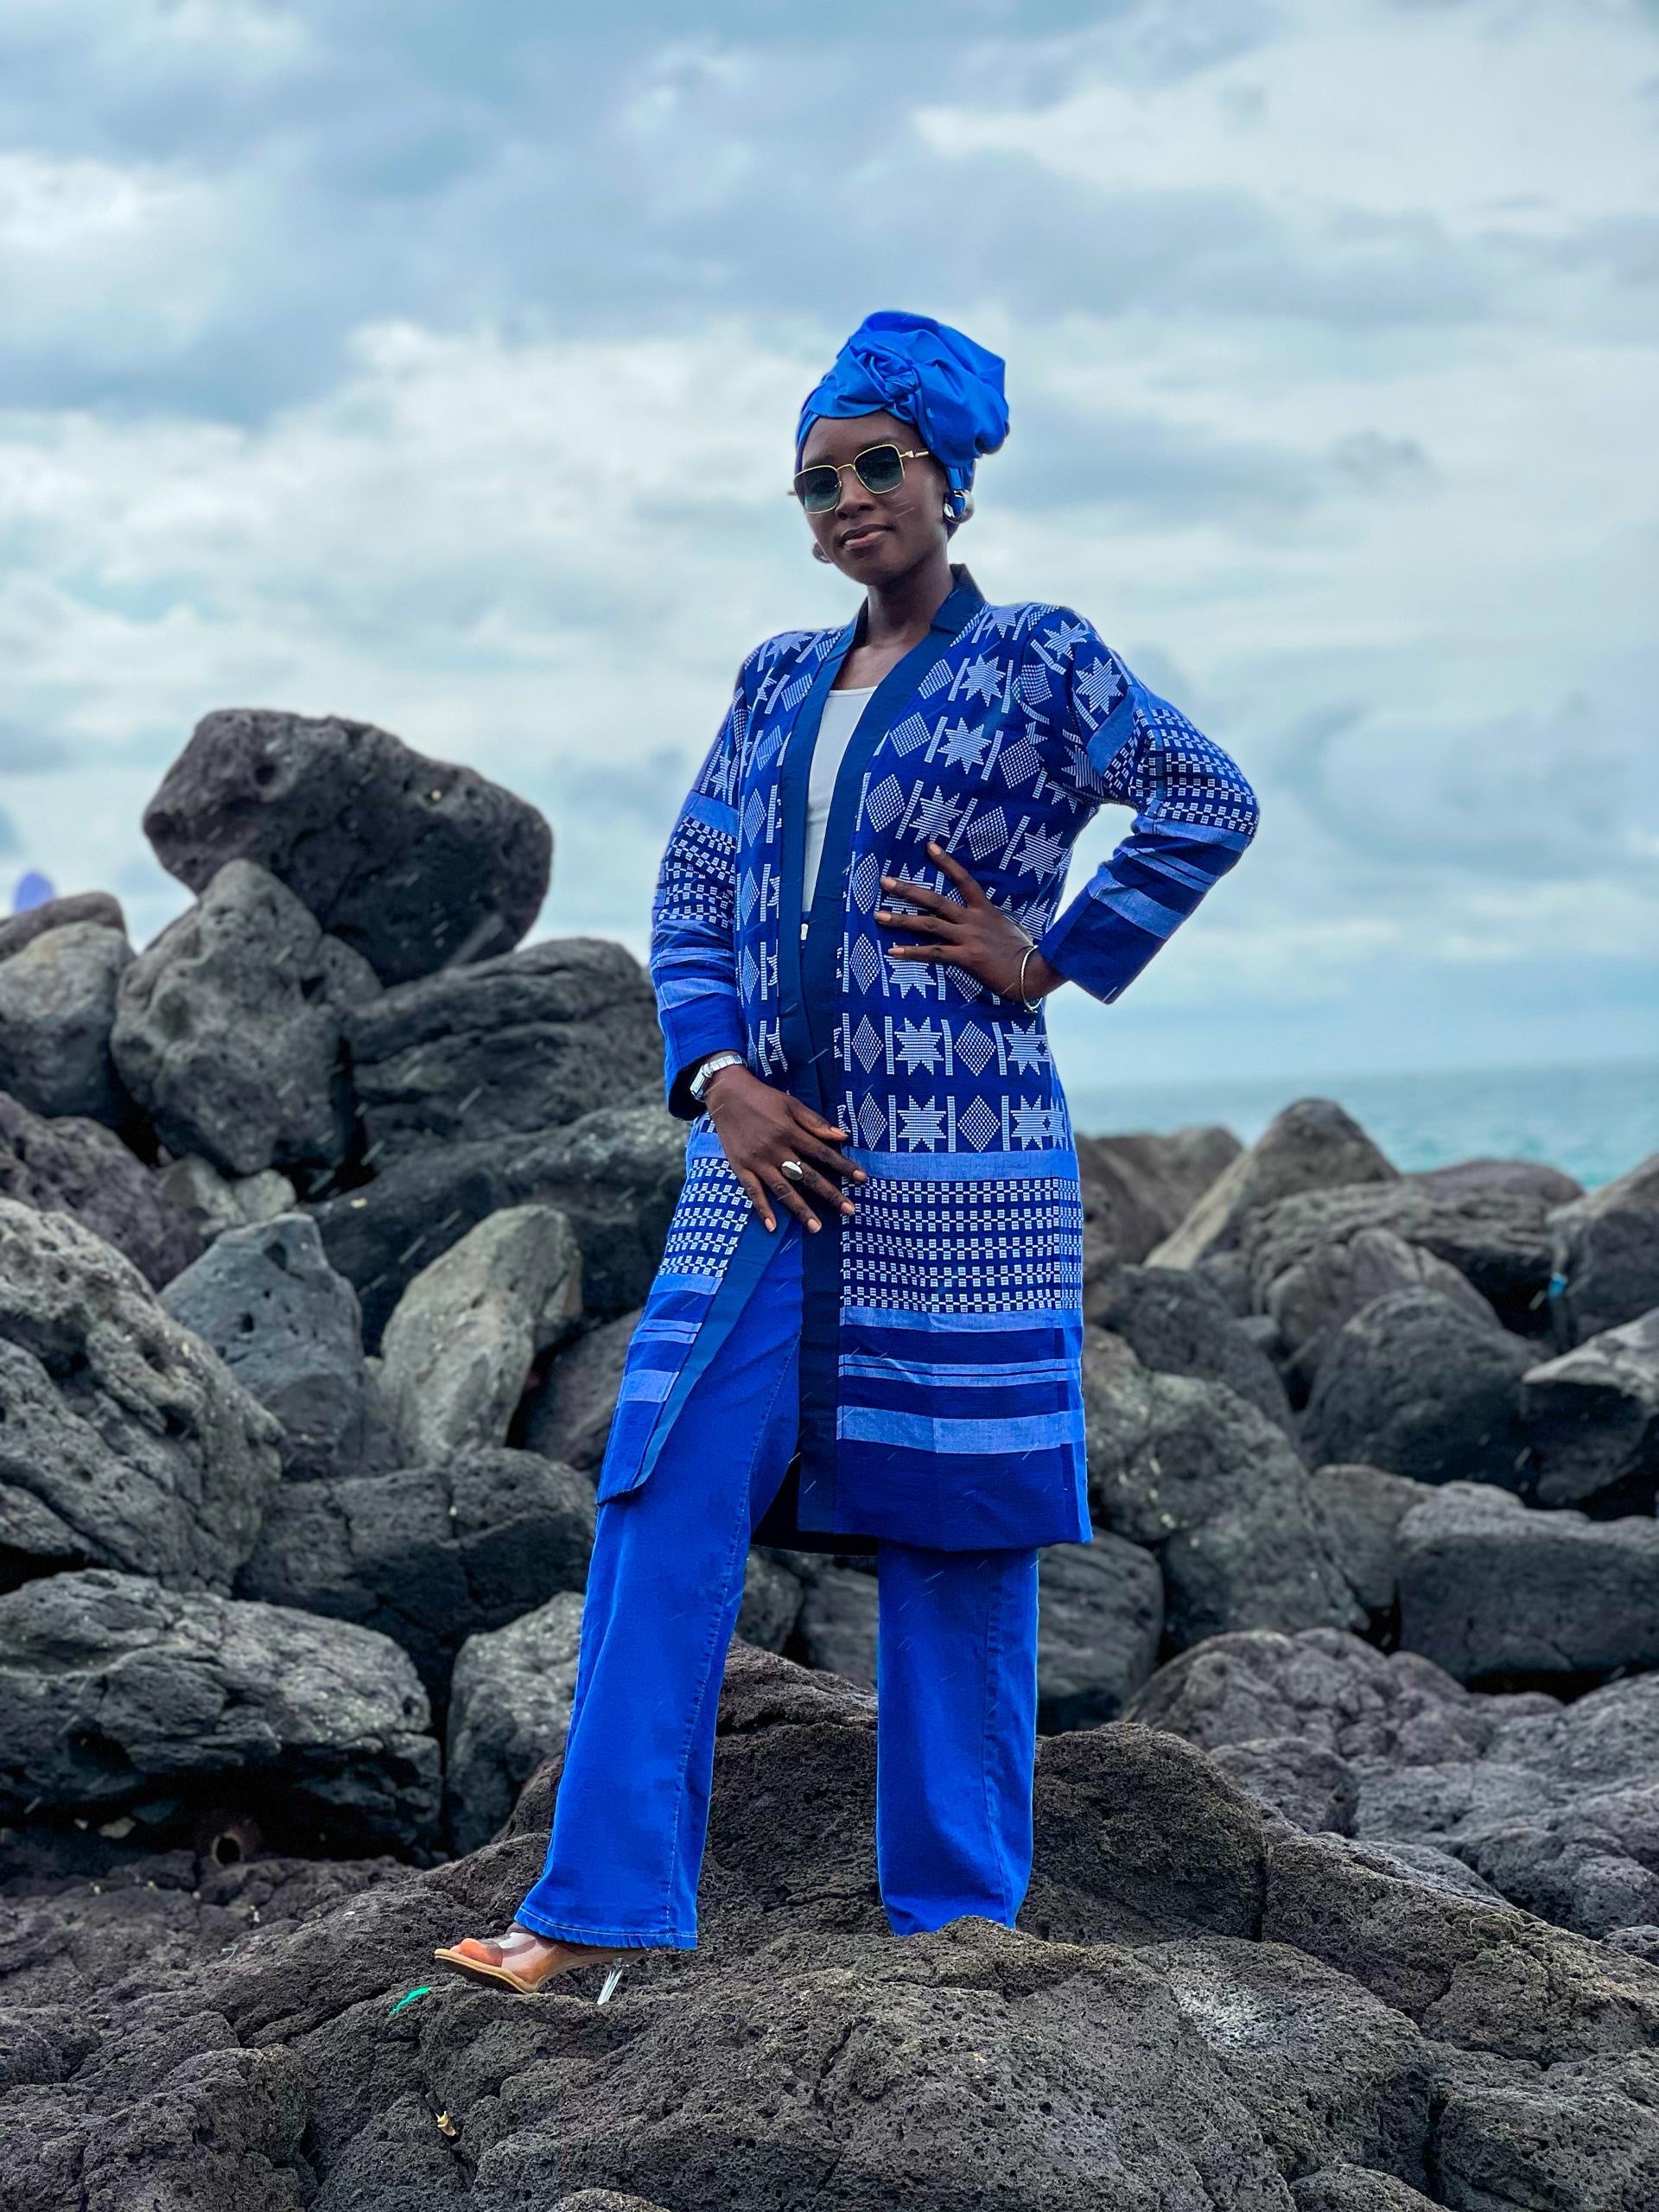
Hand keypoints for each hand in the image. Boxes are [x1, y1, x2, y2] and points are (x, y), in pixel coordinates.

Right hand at [703, 1065, 866, 1232]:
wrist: (726, 1095)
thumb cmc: (762, 1098)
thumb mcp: (791, 1103)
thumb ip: (815, 1122)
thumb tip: (842, 1136)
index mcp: (790, 1132)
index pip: (823, 1153)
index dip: (843, 1166)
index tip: (861, 1179)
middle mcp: (776, 1150)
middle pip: (807, 1176)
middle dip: (830, 1194)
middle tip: (849, 1211)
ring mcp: (758, 1162)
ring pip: (783, 1189)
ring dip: (801, 1209)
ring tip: (816, 1227)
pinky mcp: (741, 1168)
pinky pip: (753, 1192)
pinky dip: (762, 1210)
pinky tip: (772, 1227)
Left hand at [875, 841, 1063, 1001]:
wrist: (1036, 971)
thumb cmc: (1024, 952)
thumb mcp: (1008, 927)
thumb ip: (990, 921)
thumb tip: (982, 920)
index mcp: (985, 909)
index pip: (963, 879)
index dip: (946, 862)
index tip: (929, 846)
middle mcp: (973, 919)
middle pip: (935, 900)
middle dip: (908, 890)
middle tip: (884, 881)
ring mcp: (968, 937)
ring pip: (929, 925)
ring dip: (901, 919)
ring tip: (878, 915)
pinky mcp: (966, 957)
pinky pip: (934, 953)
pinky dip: (912, 952)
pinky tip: (893, 951)